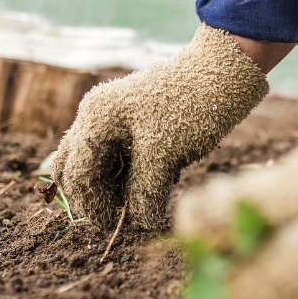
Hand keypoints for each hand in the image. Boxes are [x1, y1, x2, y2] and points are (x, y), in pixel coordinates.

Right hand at [51, 25, 269, 229]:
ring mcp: (110, 118)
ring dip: (112, 186)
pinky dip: (128, 174)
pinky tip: (157, 178)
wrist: (222, 73)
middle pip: (74, 167)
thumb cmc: (191, 109)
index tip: (118, 225)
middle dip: (94, 196)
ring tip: (146, 195)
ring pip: (95, 163)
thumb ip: (143, 194)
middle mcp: (95, 116)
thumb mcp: (165, 157)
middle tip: (122, 216)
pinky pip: (116, 156)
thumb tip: (139, 225)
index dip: (94, 206)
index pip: (78, 175)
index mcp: (96, 120)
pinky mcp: (129, 123)